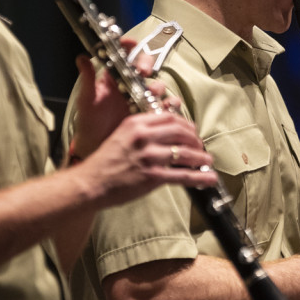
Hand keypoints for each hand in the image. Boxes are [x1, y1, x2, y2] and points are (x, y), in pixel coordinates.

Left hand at [70, 42, 179, 159]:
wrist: (96, 146)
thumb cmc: (89, 123)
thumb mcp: (87, 100)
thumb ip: (87, 79)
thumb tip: (82, 59)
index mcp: (114, 78)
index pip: (125, 55)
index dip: (130, 47)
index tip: (132, 46)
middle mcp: (129, 85)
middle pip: (144, 66)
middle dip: (146, 64)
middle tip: (143, 71)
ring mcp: (141, 99)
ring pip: (156, 85)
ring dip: (156, 87)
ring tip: (151, 94)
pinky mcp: (150, 113)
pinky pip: (165, 105)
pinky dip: (169, 104)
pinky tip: (164, 107)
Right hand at [76, 110, 215, 208]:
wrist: (90, 182)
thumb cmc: (105, 161)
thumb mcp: (121, 135)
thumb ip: (143, 131)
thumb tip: (167, 134)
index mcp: (136, 123)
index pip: (170, 117)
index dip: (186, 124)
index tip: (192, 131)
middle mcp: (144, 136)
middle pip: (182, 132)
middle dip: (196, 140)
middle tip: (201, 147)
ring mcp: (149, 156)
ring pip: (186, 153)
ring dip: (201, 158)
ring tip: (207, 161)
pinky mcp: (152, 176)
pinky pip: (183, 175)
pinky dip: (200, 177)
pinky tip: (208, 178)